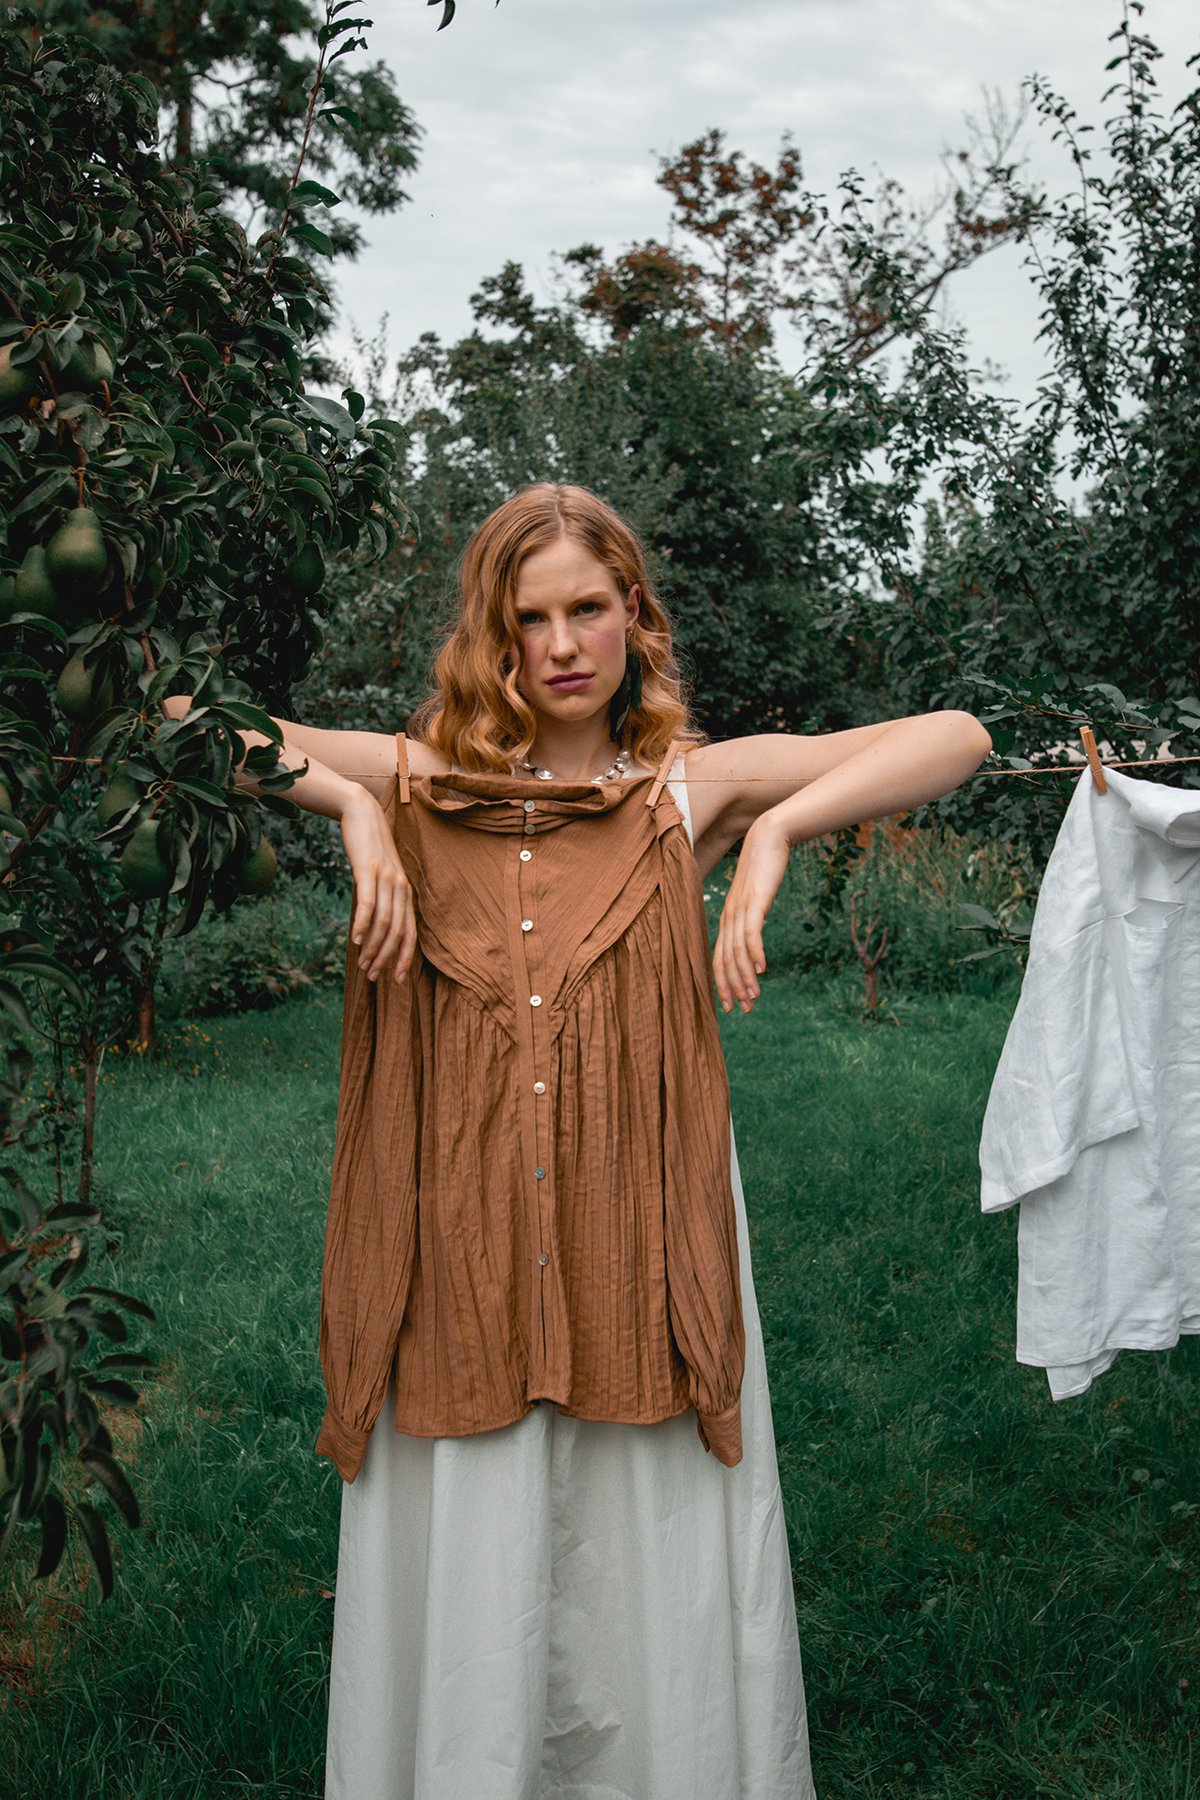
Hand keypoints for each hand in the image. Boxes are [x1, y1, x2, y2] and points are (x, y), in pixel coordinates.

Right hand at [339, 788, 416, 982]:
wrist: (361, 814)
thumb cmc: (368, 849)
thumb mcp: (379, 876)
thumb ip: (381, 899)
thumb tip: (374, 928)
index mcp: (405, 892)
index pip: (411, 932)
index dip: (406, 957)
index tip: (398, 979)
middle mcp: (401, 887)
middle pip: (398, 931)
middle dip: (387, 958)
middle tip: (373, 976)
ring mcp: (386, 878)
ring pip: (384, 921)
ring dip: (374, 946)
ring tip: (362, 964)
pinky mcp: (369, 869)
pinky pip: (368, 902)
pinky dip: (363, 923)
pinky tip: (355, 939)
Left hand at [712, 813, 790, 1014]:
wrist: (767, 838)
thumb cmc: (762, 869)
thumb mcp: (754, 898)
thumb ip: (751, 917)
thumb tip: (753, 938)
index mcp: (727, 919)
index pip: (718, 958)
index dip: (723, 984)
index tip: (731, 1005)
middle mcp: (728, 916)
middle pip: (724, 959)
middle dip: (732, 988)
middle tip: (743, 1009)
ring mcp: (739, 909)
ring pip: (736, 951)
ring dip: (744, 977)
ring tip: (754, 997)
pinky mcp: (754, 900)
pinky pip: (751, 932)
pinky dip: (754, 952)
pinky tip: (761, 969)